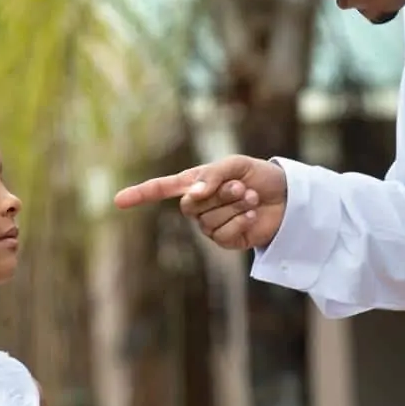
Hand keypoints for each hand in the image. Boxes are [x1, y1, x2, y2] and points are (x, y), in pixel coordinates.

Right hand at [114, 155, 286, 249]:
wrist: (287, 196)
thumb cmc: (258, 175)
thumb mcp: (235, 165)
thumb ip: (212, 175)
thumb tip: (192, 195)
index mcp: (194, 183)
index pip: (161, 189)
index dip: (140, 194)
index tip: (118, 201)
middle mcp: (198, 206)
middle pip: (191, 205)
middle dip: (219, 194)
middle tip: (242, 186)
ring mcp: (210, 225)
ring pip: (210, 220)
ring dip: (236, 207)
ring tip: (252, 198)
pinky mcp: (226, 240)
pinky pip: (224, 234)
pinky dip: (241, 222)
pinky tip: (253, 215)